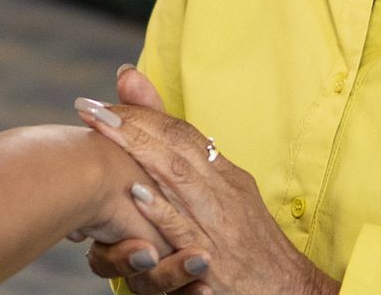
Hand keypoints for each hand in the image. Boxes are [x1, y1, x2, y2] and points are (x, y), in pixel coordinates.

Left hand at [75, 68, 339, 294]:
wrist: (287, 289)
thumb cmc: (247, 241)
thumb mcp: (224, 194)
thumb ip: (188, 164)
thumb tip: (165, 132)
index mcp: (225, 175)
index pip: (182, 133)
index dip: (143, 114)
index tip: (104, 103)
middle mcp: (224, 193)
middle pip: (177, 147)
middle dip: (132, 124)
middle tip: (93, 109)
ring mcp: (220, 226)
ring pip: (179, 179)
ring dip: (139, 152)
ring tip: (105, 132)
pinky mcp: (215, 261)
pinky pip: (187, 232)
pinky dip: (162, 211)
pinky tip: (135, 193)